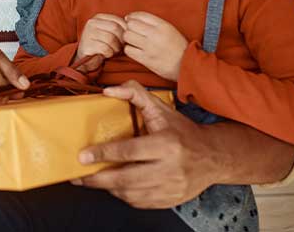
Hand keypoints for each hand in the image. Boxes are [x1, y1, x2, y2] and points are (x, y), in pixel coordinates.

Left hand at [71, 81, 218, 207]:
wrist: (214, 157)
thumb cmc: (183, 132)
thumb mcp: (161, 108)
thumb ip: (135, 93)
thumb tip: (108, 91)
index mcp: (167, 144)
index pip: (129, 151)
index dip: (103, 154)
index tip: (83, 156)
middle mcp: (170, 168)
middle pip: (126, 179)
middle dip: (98, 179)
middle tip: (79, 175)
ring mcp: (171, 188)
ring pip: (130, 194)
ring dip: (108, 188)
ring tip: (93, 180)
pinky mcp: (170, 200)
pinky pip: (140, 203)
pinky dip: (123, 196)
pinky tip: (114, 186)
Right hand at [75, 14, 125, 72]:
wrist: (87, 58)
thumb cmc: (102, 45)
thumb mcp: (110, 33)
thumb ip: (119, 27)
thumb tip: (131, 28)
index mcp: (98, 17)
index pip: (119, 20)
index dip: (125, 32)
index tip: (123, 39)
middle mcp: (91, 22)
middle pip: (115, 28)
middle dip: (121, 40)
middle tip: (119, 47)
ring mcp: (88, 33)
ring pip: (111, 39)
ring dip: (115, 48)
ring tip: (113, 51)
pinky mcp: (87, 45)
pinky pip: (105, 48)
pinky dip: (109, 53)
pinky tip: (106, 54)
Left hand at [123, 12, 187, 81]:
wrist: (186, 65)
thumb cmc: (178, 47)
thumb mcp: (170, 29)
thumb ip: (154, 23)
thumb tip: (131, 18)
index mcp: (163, 25)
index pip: (140, 15)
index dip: (132, 17)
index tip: (130, 20)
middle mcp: (155, 34)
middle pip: (131, 25)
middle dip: (129, 28)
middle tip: (132, 33)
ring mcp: (150, 47)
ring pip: (127, 36)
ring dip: (128, 38)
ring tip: (133, 41)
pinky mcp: (146, 59)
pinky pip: (128, 50)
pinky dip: (129, 49)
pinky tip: (134, 50)